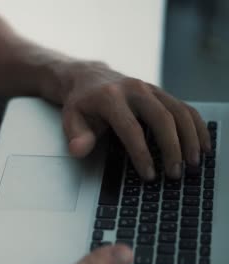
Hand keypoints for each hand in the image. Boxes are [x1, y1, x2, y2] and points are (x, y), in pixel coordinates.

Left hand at [59, 61, 210, 179]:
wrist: (89, 77)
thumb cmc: (81, 103)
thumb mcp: (70, 119)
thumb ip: (76, 136)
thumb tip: (79, 150)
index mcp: (110, 97)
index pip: (130, 128)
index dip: (141, 153)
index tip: (148, 174)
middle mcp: (134, 89)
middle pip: (161, 118)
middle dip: (171, 147)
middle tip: (175, 173)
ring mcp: (151, 89)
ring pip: (179, 111)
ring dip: (190, 138)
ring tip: (192, 163)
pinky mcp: (161, 93)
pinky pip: (185, 108)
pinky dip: (197, 127)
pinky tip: (202, 146)